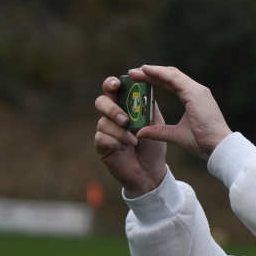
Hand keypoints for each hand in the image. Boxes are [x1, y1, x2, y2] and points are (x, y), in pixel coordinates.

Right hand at [94, 76, 167, 197]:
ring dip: (119, 131)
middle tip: (125, 119)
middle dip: (112, 108)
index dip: (112, 84)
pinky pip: (101, 137)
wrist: (151, 171)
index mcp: (125, 107)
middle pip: (101, 102)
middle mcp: (112, 116)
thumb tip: (145, 86)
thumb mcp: (154, 123)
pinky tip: (125, 147)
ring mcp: (105, 131)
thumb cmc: (153, 146)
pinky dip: (115, 141)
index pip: (113, 89)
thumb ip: (147, 106)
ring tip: (133, 140)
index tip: (118, 84)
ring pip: (102, 121)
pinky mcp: (101, 146)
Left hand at [129, 65, 232, 159]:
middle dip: (151, 73)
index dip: (156, 80)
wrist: (217, 146)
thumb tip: (140, 132)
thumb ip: (158, 131)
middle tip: (133, 74)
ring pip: (171, 74)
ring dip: (152, 71)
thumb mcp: (175, 135)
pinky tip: (146, 71)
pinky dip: (159, 73)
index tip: (140, 80)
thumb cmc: (202, 142)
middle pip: (170, 76)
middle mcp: (196, 91)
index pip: (172, 83)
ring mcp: (197, 90)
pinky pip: (174, 78)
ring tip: (136, 72)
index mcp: (194, 98)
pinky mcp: (195, 93)